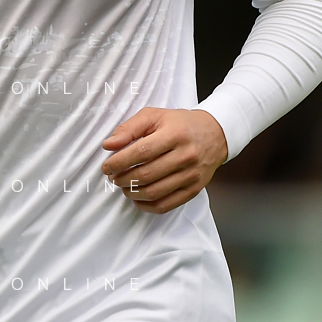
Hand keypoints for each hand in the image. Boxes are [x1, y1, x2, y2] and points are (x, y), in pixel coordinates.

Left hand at [101, 108, 227, 214]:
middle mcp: (185, 156)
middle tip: (113, 177)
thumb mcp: (154, 116)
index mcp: (175, 134)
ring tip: (124, 186)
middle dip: (123, 179)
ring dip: (132, 193)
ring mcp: (191, 175)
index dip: (119, 162)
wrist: (215, 134)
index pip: (141, 152)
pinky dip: (147, 205)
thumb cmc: (180, 124)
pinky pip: (166, 205)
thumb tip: (108, 145)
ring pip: (154, 192)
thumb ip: (129, 128)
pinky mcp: (194, 189)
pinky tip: (137, 198)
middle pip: (146, 175)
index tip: (107, 167)